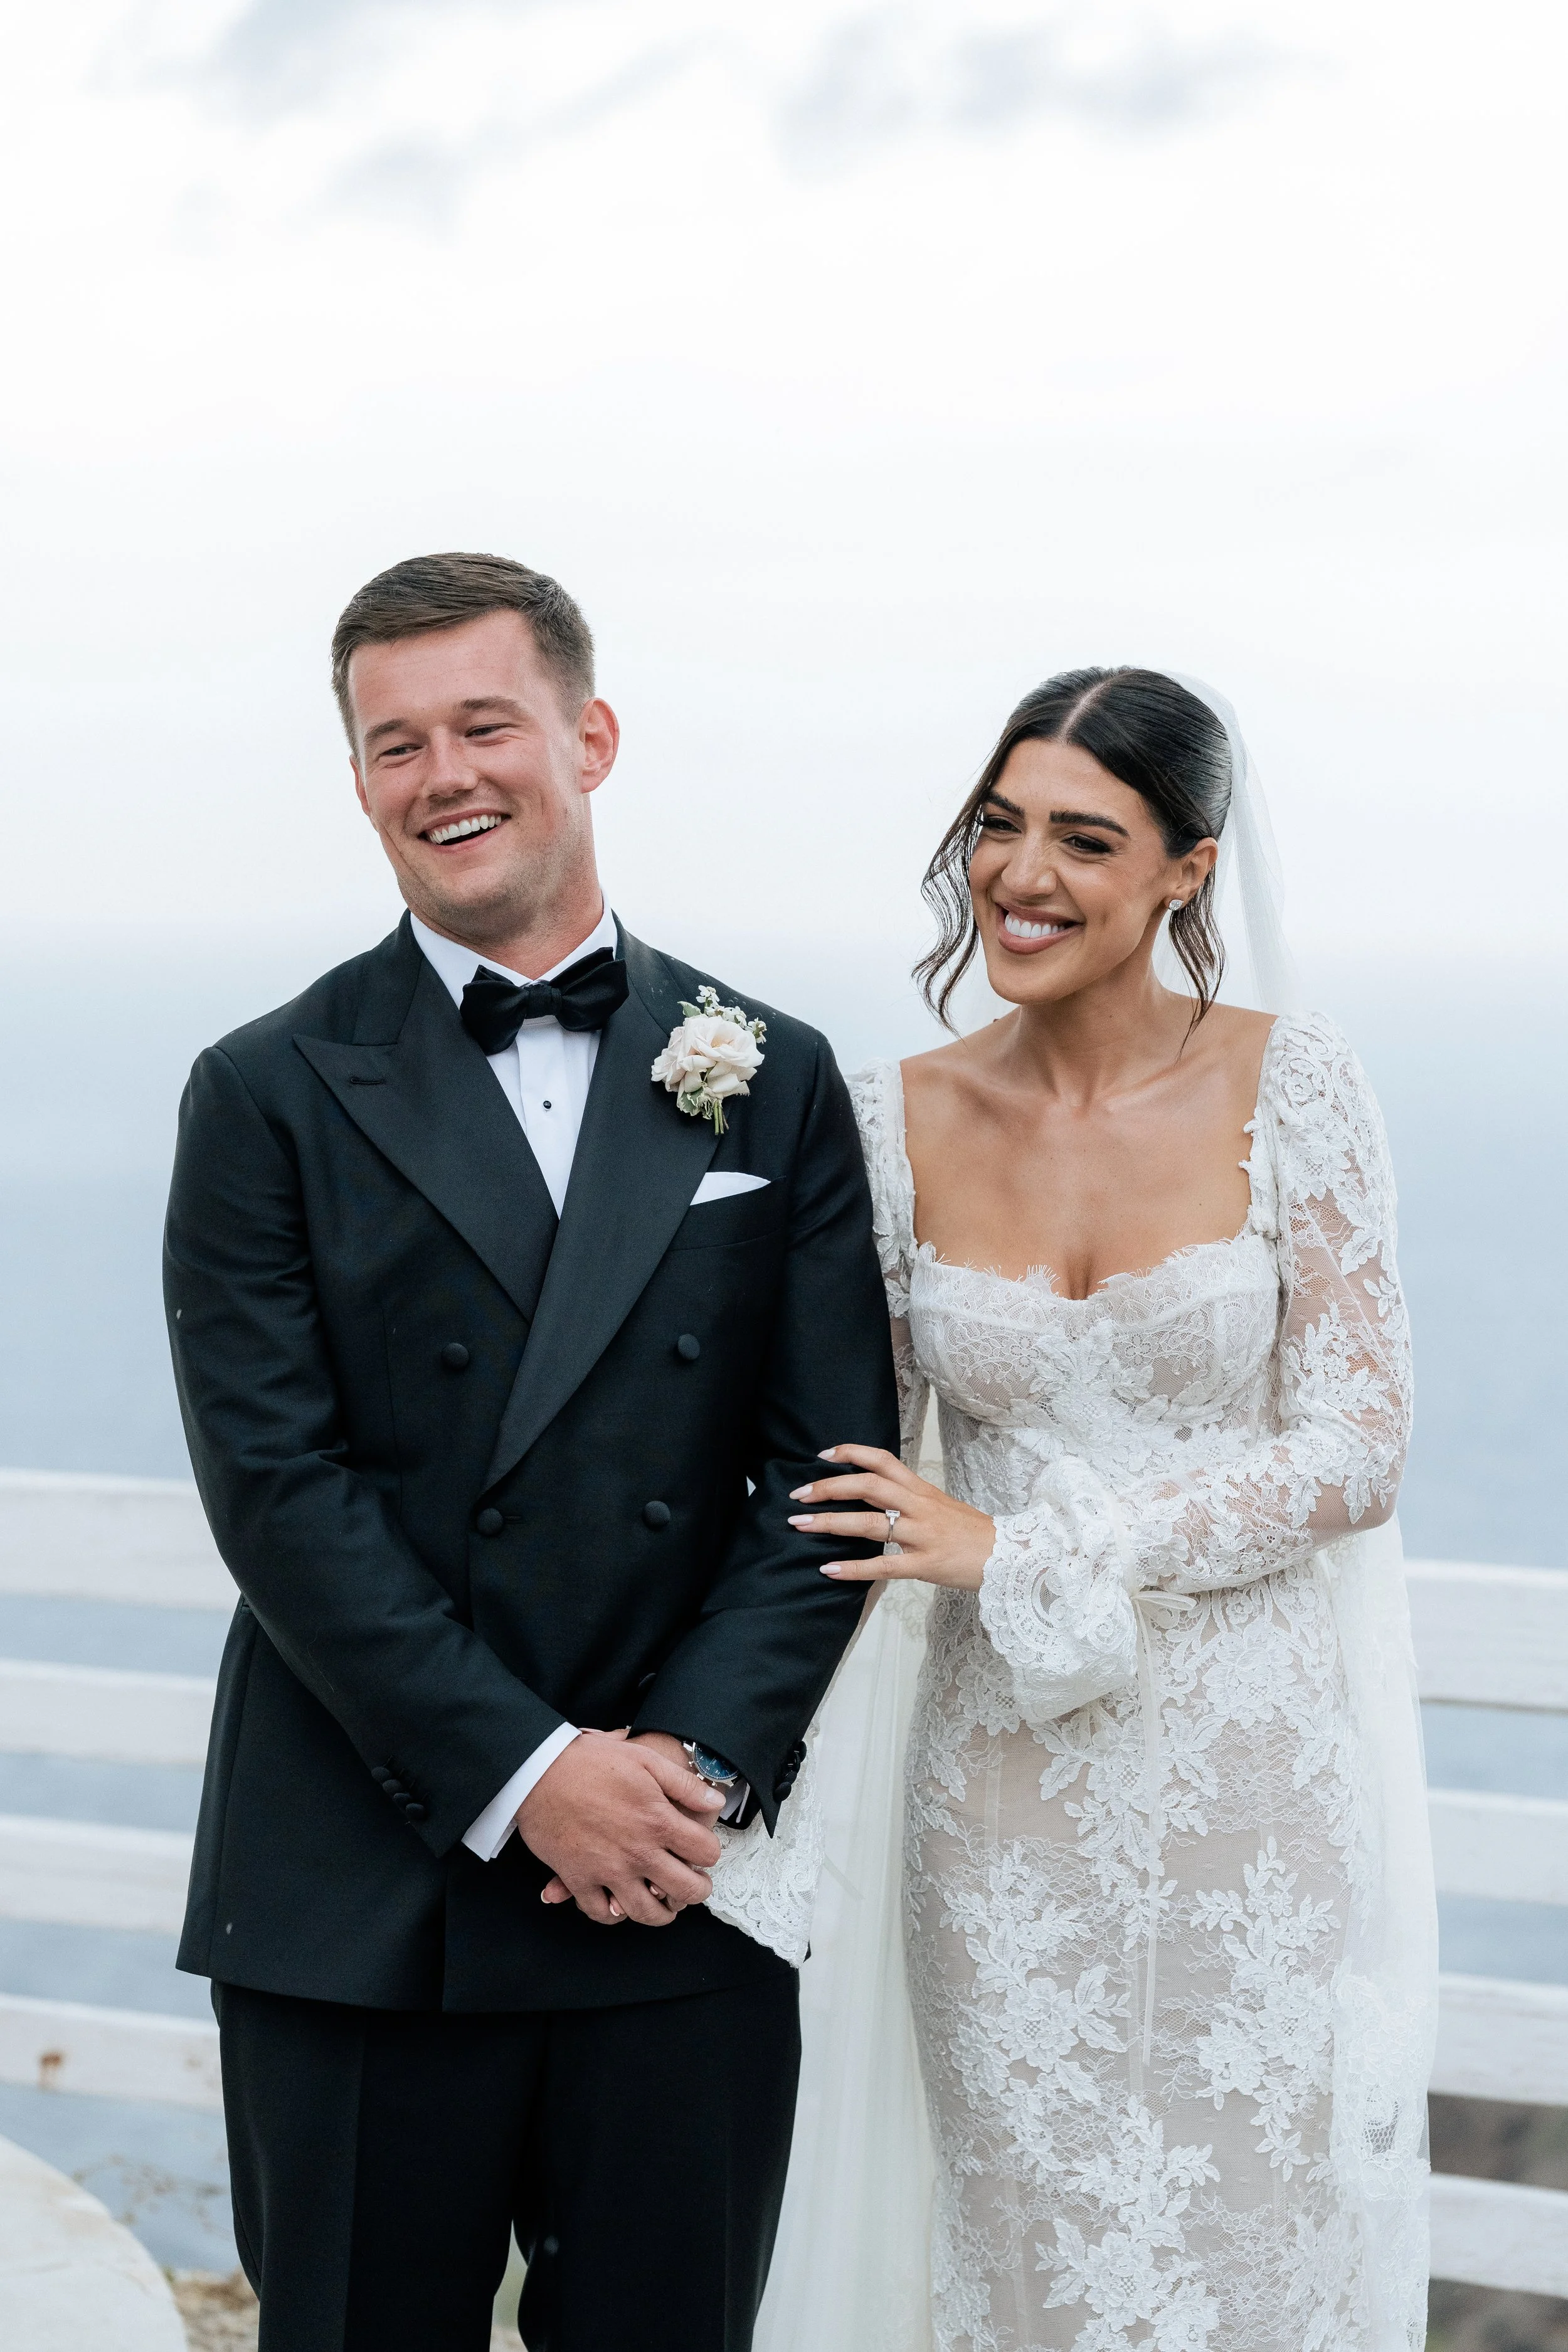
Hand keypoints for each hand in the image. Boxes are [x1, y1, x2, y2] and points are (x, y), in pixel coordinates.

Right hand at [520, 1727, 724, 1927]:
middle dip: (698, 1891)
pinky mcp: (579, 1879)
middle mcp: (638, 1852)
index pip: (705, 1853)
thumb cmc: (593, 1761)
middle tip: (696, 1887)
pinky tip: (620, 1904)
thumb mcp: (646, 1760)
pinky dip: (613, 1914)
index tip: (704, 1852)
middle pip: (685, 1890)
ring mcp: (608, 1870)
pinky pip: (601, 1913)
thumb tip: (716, 1800)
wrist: (540, 1770)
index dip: (710, 1853)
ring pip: (646, 1912)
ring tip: (665, 1905)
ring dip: (662, 1913)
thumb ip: (685, 1785)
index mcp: (659, 1821)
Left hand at [788, 1444, 994, 1590]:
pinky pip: (883, 1566)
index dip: (851, 1453)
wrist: (1010, 1556)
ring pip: (869, 1524)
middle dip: (829, 1487)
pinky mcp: (926, 1565)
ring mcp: (922, 1536)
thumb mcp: (940, 1505)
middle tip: (799, 1494)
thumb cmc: (971, 1533)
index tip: (822, 1455)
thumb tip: (871, 1494)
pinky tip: (828, 1569)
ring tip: (800, 1525)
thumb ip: (908, 1499)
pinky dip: (852, 1568)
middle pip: (868, 1486)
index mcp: (921, 1489)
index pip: (882, 1460)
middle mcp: (919, 1507)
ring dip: (830, 1523)